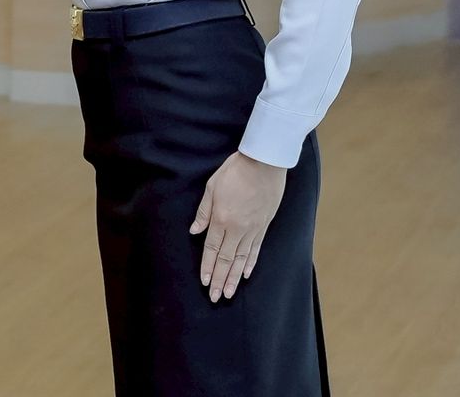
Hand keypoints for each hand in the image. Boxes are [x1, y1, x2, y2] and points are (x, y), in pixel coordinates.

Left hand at [190, 151, 285, 301]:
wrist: (264, 164)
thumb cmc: (235, 171)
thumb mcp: (212, 187)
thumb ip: (204, 211)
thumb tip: (195, 230)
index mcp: (221, 219)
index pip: (212, 249)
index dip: (208, 267)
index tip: (205, 282)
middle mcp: (237, 228)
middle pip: (226, 259)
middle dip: (220, 280)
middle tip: (216, 297)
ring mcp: (252, 229)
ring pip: (241, 259)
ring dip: (234, 277)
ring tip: (229, 293)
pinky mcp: (264, 226)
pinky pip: (256, 249)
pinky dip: (250, 263)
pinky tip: (246, 274)